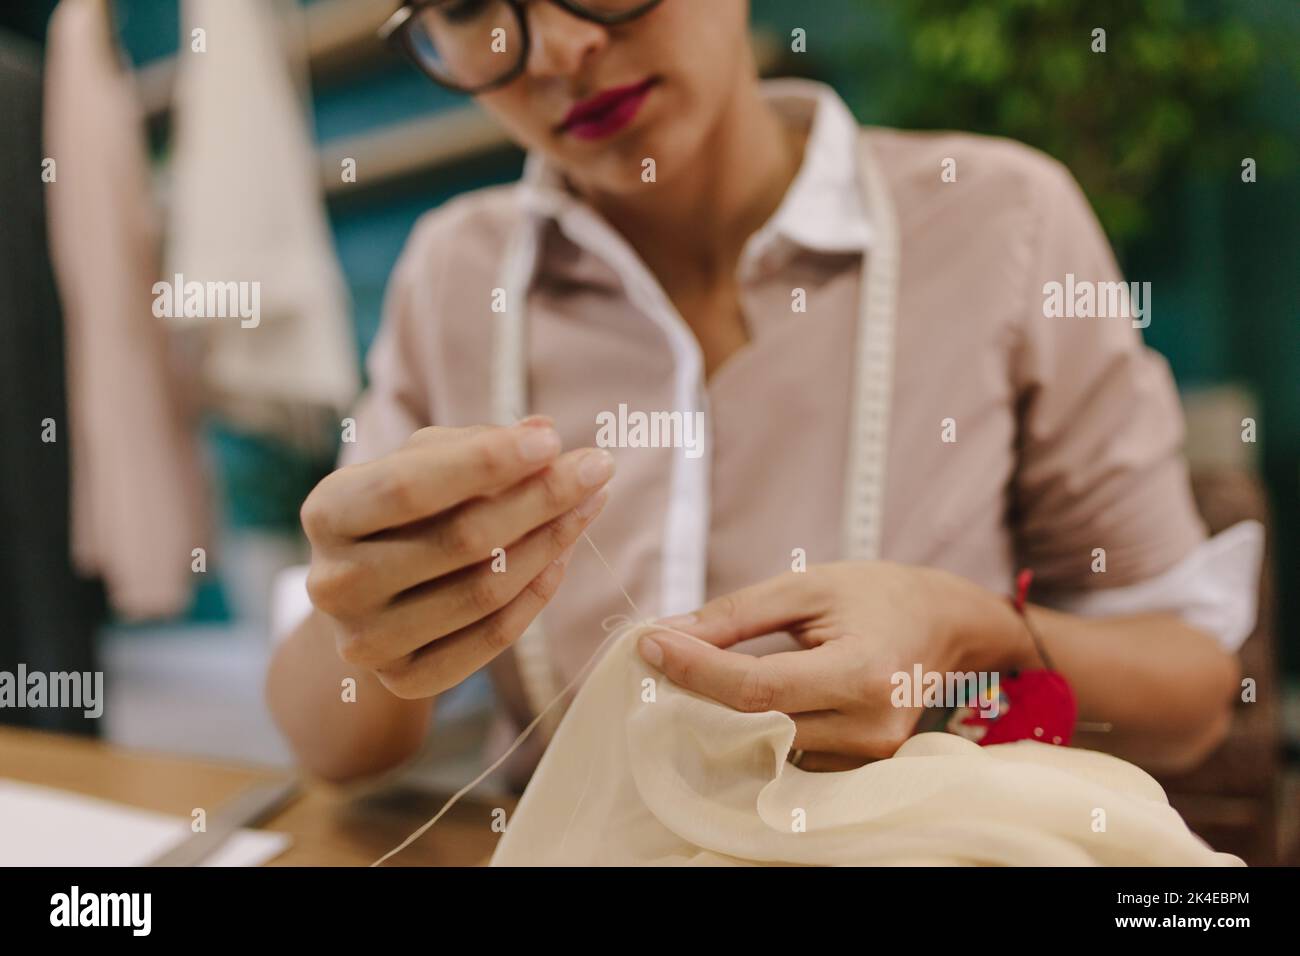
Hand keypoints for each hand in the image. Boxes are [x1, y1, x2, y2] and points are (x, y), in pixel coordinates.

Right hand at [300, 418, 613, 699]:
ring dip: (552, 542)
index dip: (485, 462)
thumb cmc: (403, 512)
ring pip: (484, 590)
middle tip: (598, 468)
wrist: (368, 600)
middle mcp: (336, 582)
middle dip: (541, 498)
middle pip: (461, 540)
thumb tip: (542, 432)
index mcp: (327, 512)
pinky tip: (563, 556)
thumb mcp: (421, 465)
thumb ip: (475, 444)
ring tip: (590, 504)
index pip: (410, 487)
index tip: (552, 441)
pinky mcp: (405, 680)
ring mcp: (367, 640)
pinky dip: (537, 594)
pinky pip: (492, 637)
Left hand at [638, 562, 1014, 769]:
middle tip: (660, 655)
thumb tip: (669, 634)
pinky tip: (739, 700)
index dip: (696, 669)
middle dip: (698, 691)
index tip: (651, 643)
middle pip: (757, 723)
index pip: (758, 688)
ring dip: (723, 713)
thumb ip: (737, 613)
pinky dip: (757, 729)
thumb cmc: (876, 595)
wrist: (945, 625)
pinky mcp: (862, 769)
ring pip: (768, 745)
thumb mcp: (808, 585)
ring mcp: (869, 756)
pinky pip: (790, 756)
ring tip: (697, 674)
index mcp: (862, 672)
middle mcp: (869, 725)